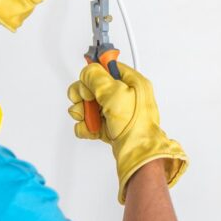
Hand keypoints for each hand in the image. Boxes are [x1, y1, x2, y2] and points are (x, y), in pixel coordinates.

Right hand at [68, 62, 187, 203]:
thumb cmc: (135, 125)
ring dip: (83, 112)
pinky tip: (91, 130)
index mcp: (132, 82)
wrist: (137, 152)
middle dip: (84, 96)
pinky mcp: (110, 126)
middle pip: (93, 87)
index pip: (108, 68)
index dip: (94, 74)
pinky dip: (87, 127)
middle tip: (87, 102)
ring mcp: (116, 112)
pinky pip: (90, 122)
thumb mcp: (115, 92)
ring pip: (88, 105)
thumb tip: (88, 72)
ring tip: (89, 119)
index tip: (88, 82)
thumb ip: (97, 77)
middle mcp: (125, 96)